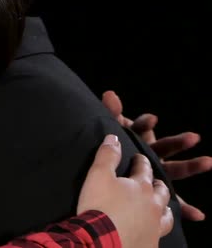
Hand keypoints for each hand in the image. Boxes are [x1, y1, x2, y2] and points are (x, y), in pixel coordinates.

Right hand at [78, 134, 172, 247]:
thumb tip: (114, 138)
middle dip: (157, 183)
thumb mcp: (98, 175)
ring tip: (161, 207)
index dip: (140, 162)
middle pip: (160, 191)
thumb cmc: (99, 206)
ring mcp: (154, 226)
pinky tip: (151, 231)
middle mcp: (153, 205)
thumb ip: (107, 156)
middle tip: (153, 182)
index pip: (144, 169)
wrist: (101, 242)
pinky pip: (158, 235)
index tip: (138, 158)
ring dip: (164, 208)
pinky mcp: (150, 243)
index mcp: (141, 186)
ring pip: (166, 215)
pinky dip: (156, 230)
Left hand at [102, 90, 211, 220]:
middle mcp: (150, 152)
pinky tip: (198, 215)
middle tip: (193, 136)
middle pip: (165, 146)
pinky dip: (184, 208)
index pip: (141, 128)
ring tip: (209, 161)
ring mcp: (156, 169)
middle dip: (178, 142)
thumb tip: (109, 94)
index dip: (145, 123)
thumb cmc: (112, 149)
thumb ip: (111, 113)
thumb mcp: (110, 131)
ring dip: (191, 165)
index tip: (151, 119)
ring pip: (174, 168)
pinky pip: (169, 199)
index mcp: (136, 138)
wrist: (108, 175)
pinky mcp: (156, 188)